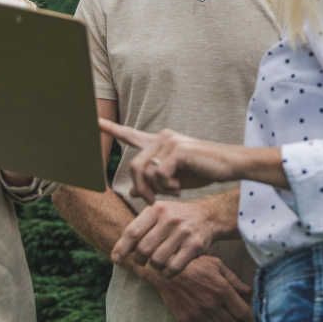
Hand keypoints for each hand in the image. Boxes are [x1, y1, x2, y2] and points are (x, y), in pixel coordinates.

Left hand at [100, 118, 234, 202]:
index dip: (111, 128)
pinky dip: (167, 187)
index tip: (94, 121)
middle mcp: (162, 137)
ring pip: (145, 171)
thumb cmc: (203, 170)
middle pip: (134, 166)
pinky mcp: (178, 150)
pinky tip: (180, 188)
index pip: (130, 134)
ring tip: (173, 192)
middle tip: (154, 201)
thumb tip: (132, 191)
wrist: (229, 165)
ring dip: (156, 189)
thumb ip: (153, 181)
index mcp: (159, 142)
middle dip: (142, 189)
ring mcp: (170, 141)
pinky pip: (159, 174)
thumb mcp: (173, 179)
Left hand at [112, 198, 220, 276]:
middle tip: (142, 260)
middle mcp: (170, 219)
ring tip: (156, 263)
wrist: (208, 216)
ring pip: (157, 260)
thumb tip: (121, 248)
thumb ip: (140, 225)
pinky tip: (167, 269)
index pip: (132, 232)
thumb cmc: (177, 217)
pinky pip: (173, 268)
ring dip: (153, 267)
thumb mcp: (159, 211)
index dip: (121, 248)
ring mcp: (183, 232)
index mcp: (157, 209)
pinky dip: (166, 273)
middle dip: (139, 259)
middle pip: (143, 249)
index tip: (116, 259)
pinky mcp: (194, 246)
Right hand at [150, 255, 252, 321]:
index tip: (246, 314)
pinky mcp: (186, 320)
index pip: (241, 311)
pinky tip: (204, 317)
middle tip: (228, 311)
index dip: (246, 314)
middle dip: (232, 318)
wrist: (168, 272)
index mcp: (221, 290)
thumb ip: (233, 279)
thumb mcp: (216, 265)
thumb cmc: (194, 265)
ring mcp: (198, 314)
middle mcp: (211, 305)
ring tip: (215, 313)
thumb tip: (246, 291)